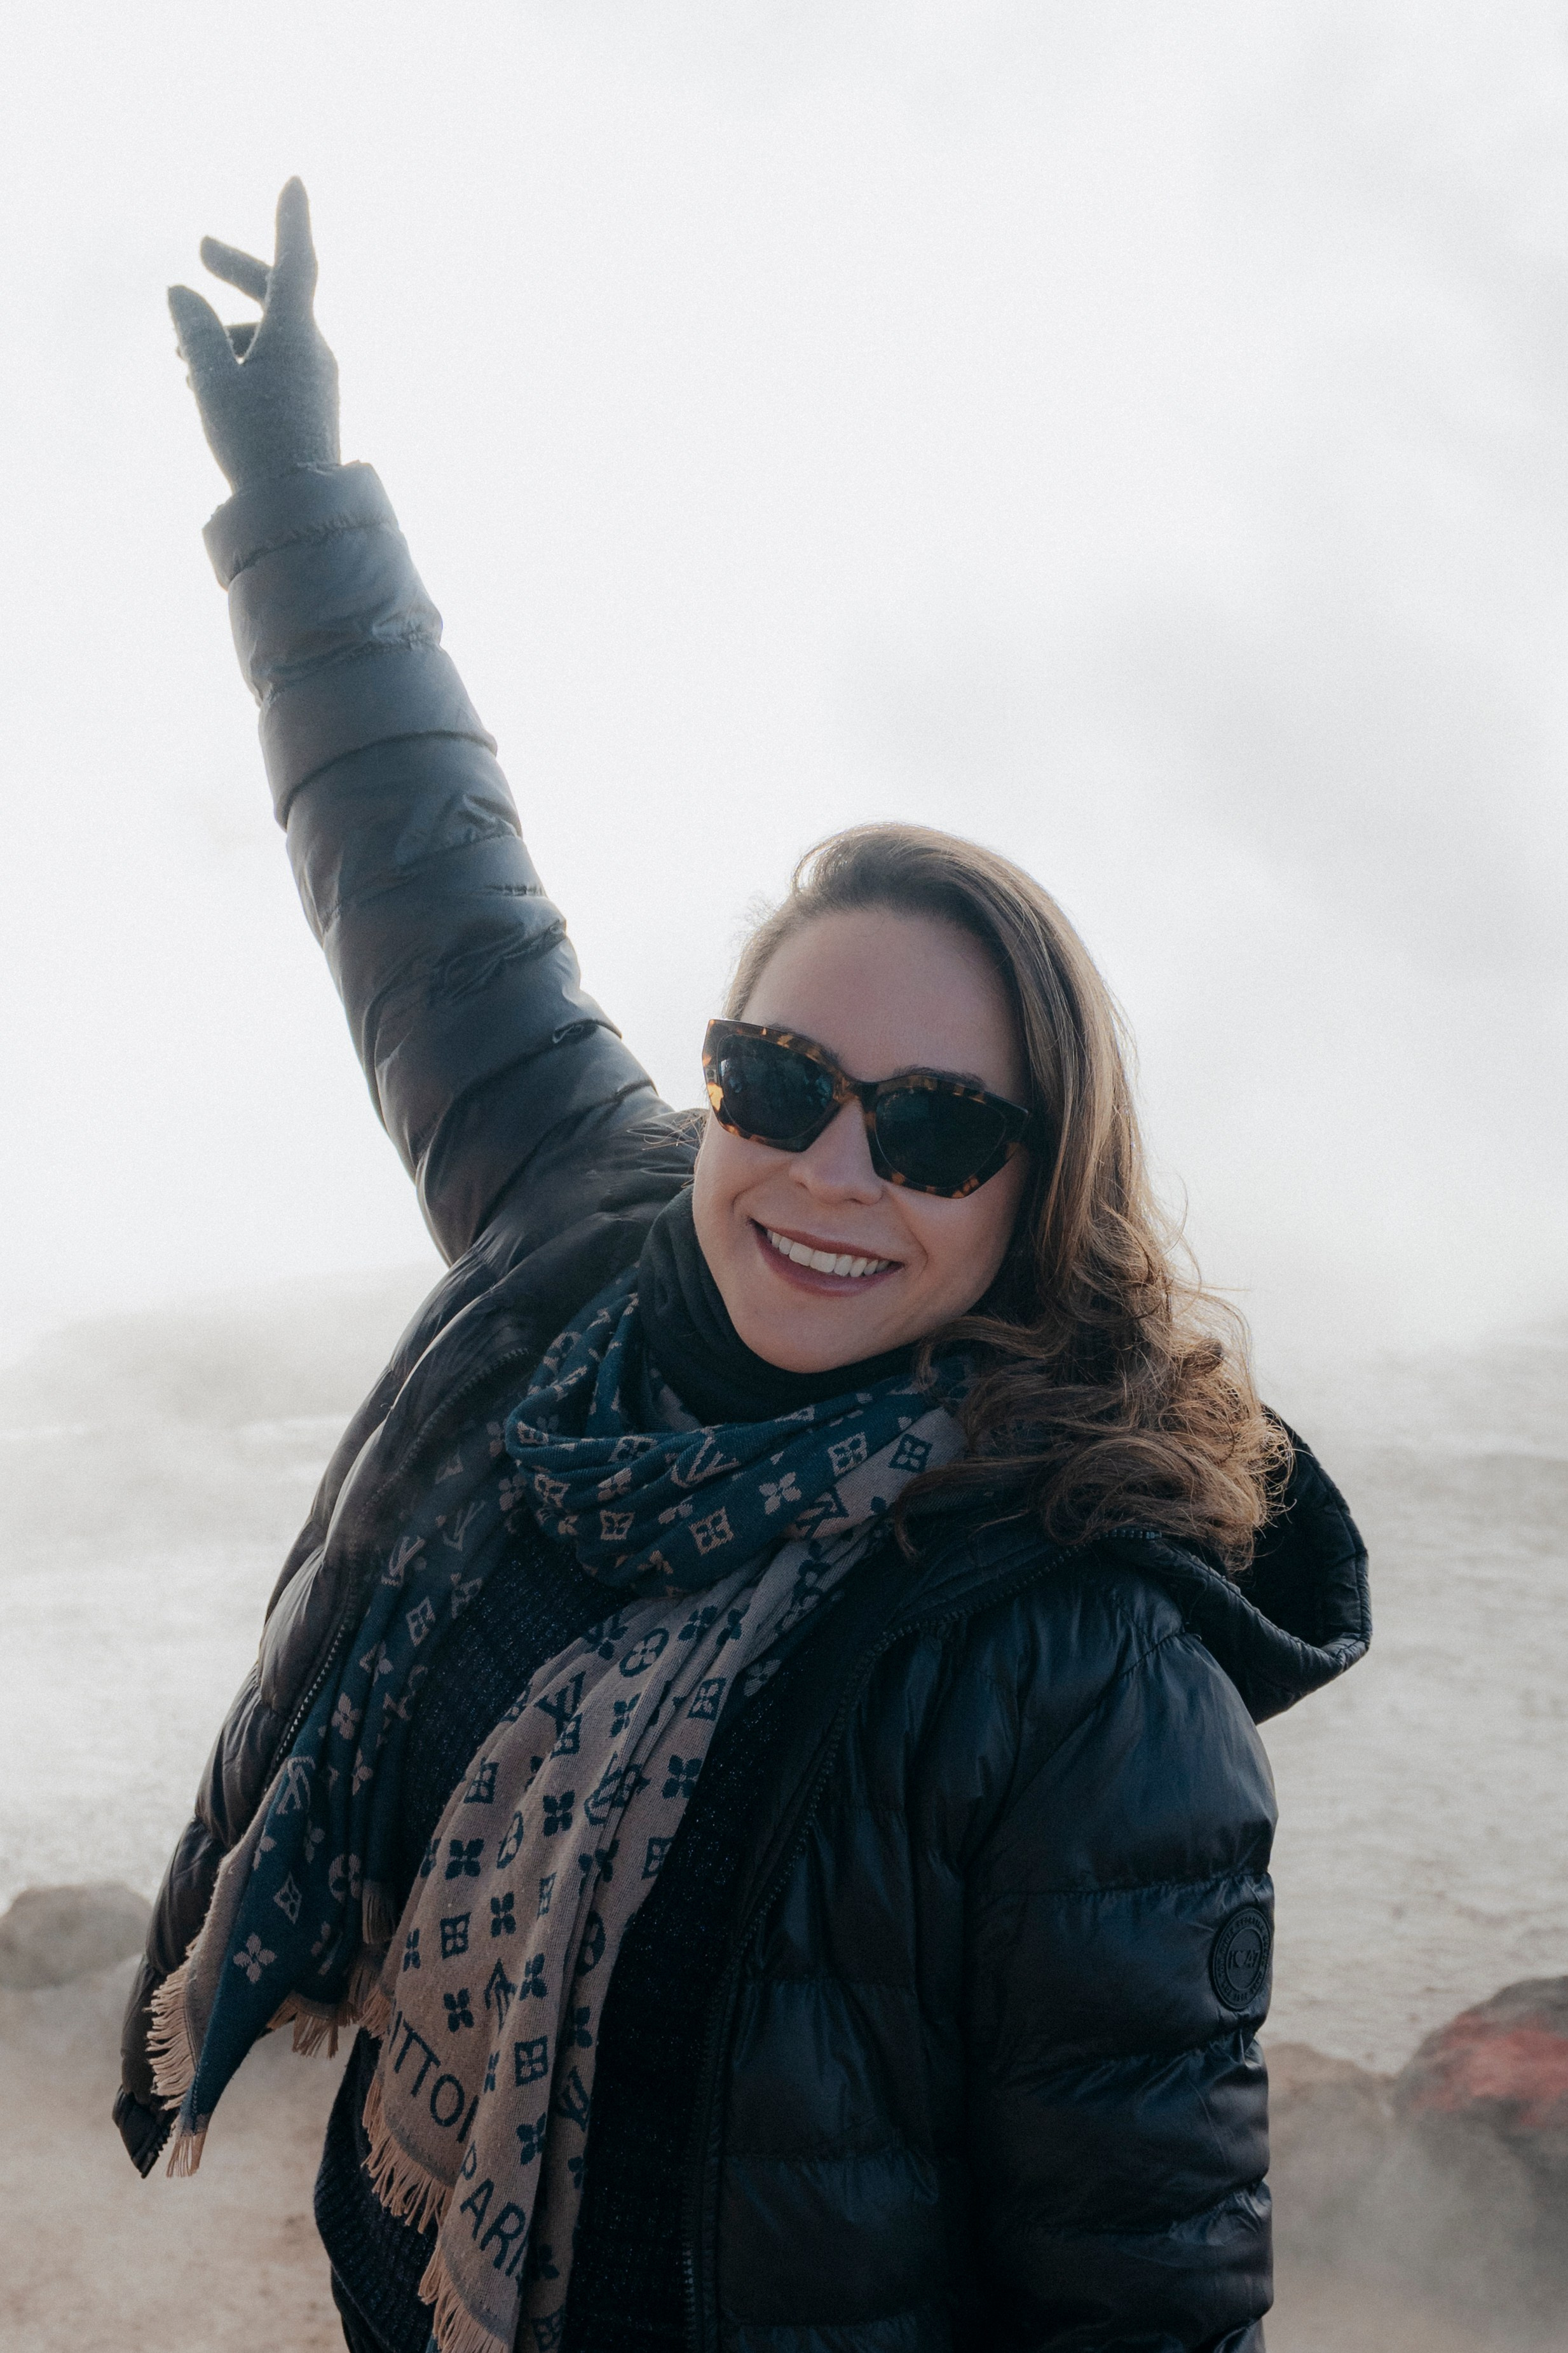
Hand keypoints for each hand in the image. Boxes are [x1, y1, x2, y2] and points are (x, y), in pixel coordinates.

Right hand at [168, 178, 339, 494]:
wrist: (300, 512)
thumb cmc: (256, 444)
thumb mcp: (213, 381)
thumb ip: (195, 331)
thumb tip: (181, 293)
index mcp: (296, 333)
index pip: (295, 261)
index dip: (291, 219)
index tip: (294, 181)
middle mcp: (314, 349)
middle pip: (278, 292)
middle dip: (236, 270)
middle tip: (201, 249)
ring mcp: (316, 379)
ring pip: (271, 333)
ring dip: (227, 330)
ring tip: (179, 355)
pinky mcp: (311, 406)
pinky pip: (275, 365)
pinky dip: (242, 359)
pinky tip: (205, 384)